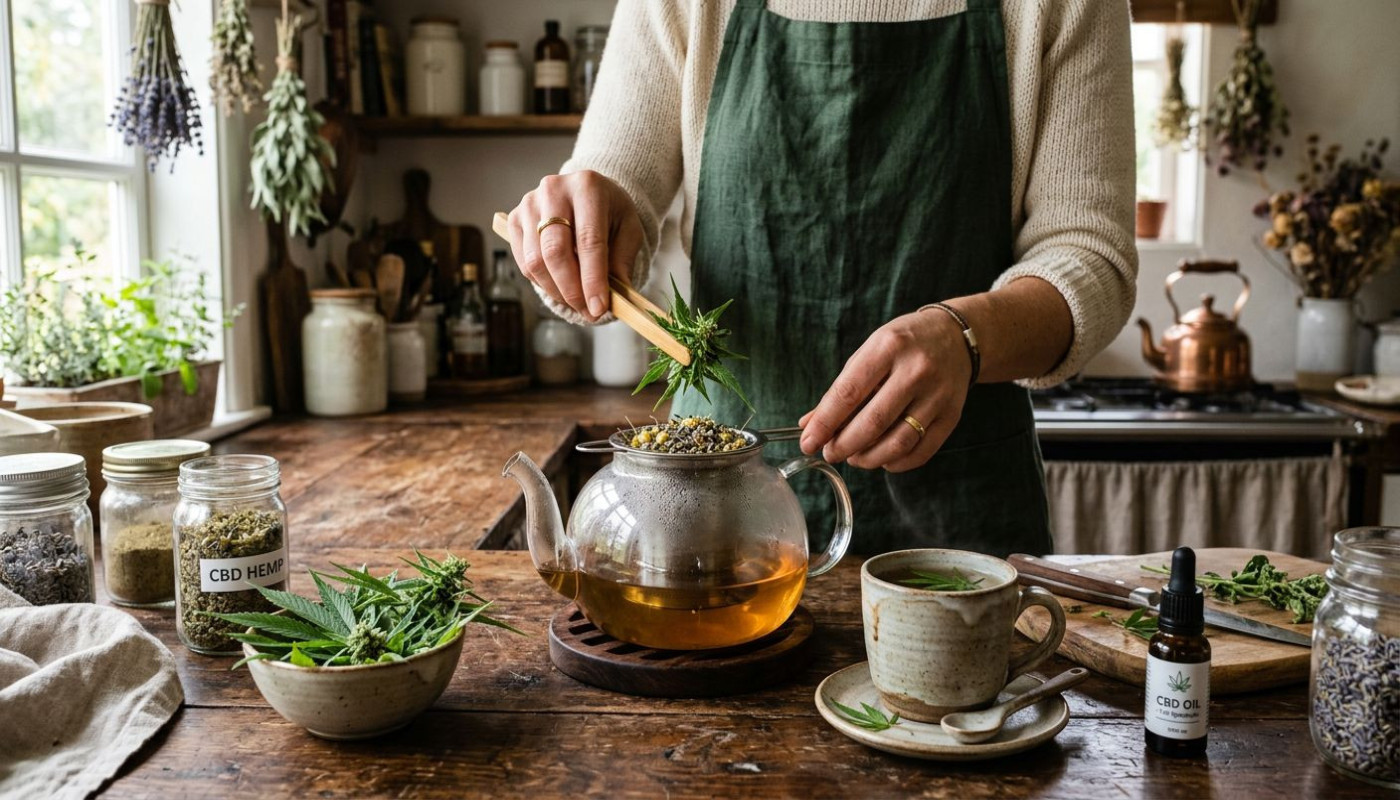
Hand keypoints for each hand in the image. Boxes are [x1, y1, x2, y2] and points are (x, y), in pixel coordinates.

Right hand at [507, 170, 644, 320]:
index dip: (593, 279)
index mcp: (588, 187)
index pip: (589, 240)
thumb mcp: (628, 229)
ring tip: (578, 303)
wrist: (586, 192)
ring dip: (557, 291)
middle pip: (555, 251)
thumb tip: (614, 298)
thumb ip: (622, 261)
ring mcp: (529, 204)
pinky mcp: (515, 219)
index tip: (599, 308)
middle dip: (572, 290)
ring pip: (536, 261)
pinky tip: (561, 287)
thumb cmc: (609, 212)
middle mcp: (554, 190)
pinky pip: (524, 263)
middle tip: (588, 312)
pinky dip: (542, 283)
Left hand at [799, 309, 971, 471]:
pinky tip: (882, 459)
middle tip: (830, 453)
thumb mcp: (869, 352)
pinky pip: (921, 451)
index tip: (808, 442)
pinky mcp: (951, 415)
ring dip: (868, 458)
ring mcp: (937, 395)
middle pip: (873, 422)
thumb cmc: (904, 344)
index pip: (848, 393)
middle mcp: (916, 370)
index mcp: (888, 347)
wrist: (956, 338)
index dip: (824, 423)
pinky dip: (896, 463)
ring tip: (854, 457)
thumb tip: (808, 424)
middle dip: (844, 445)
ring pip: (898, 442)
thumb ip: (840, 389)